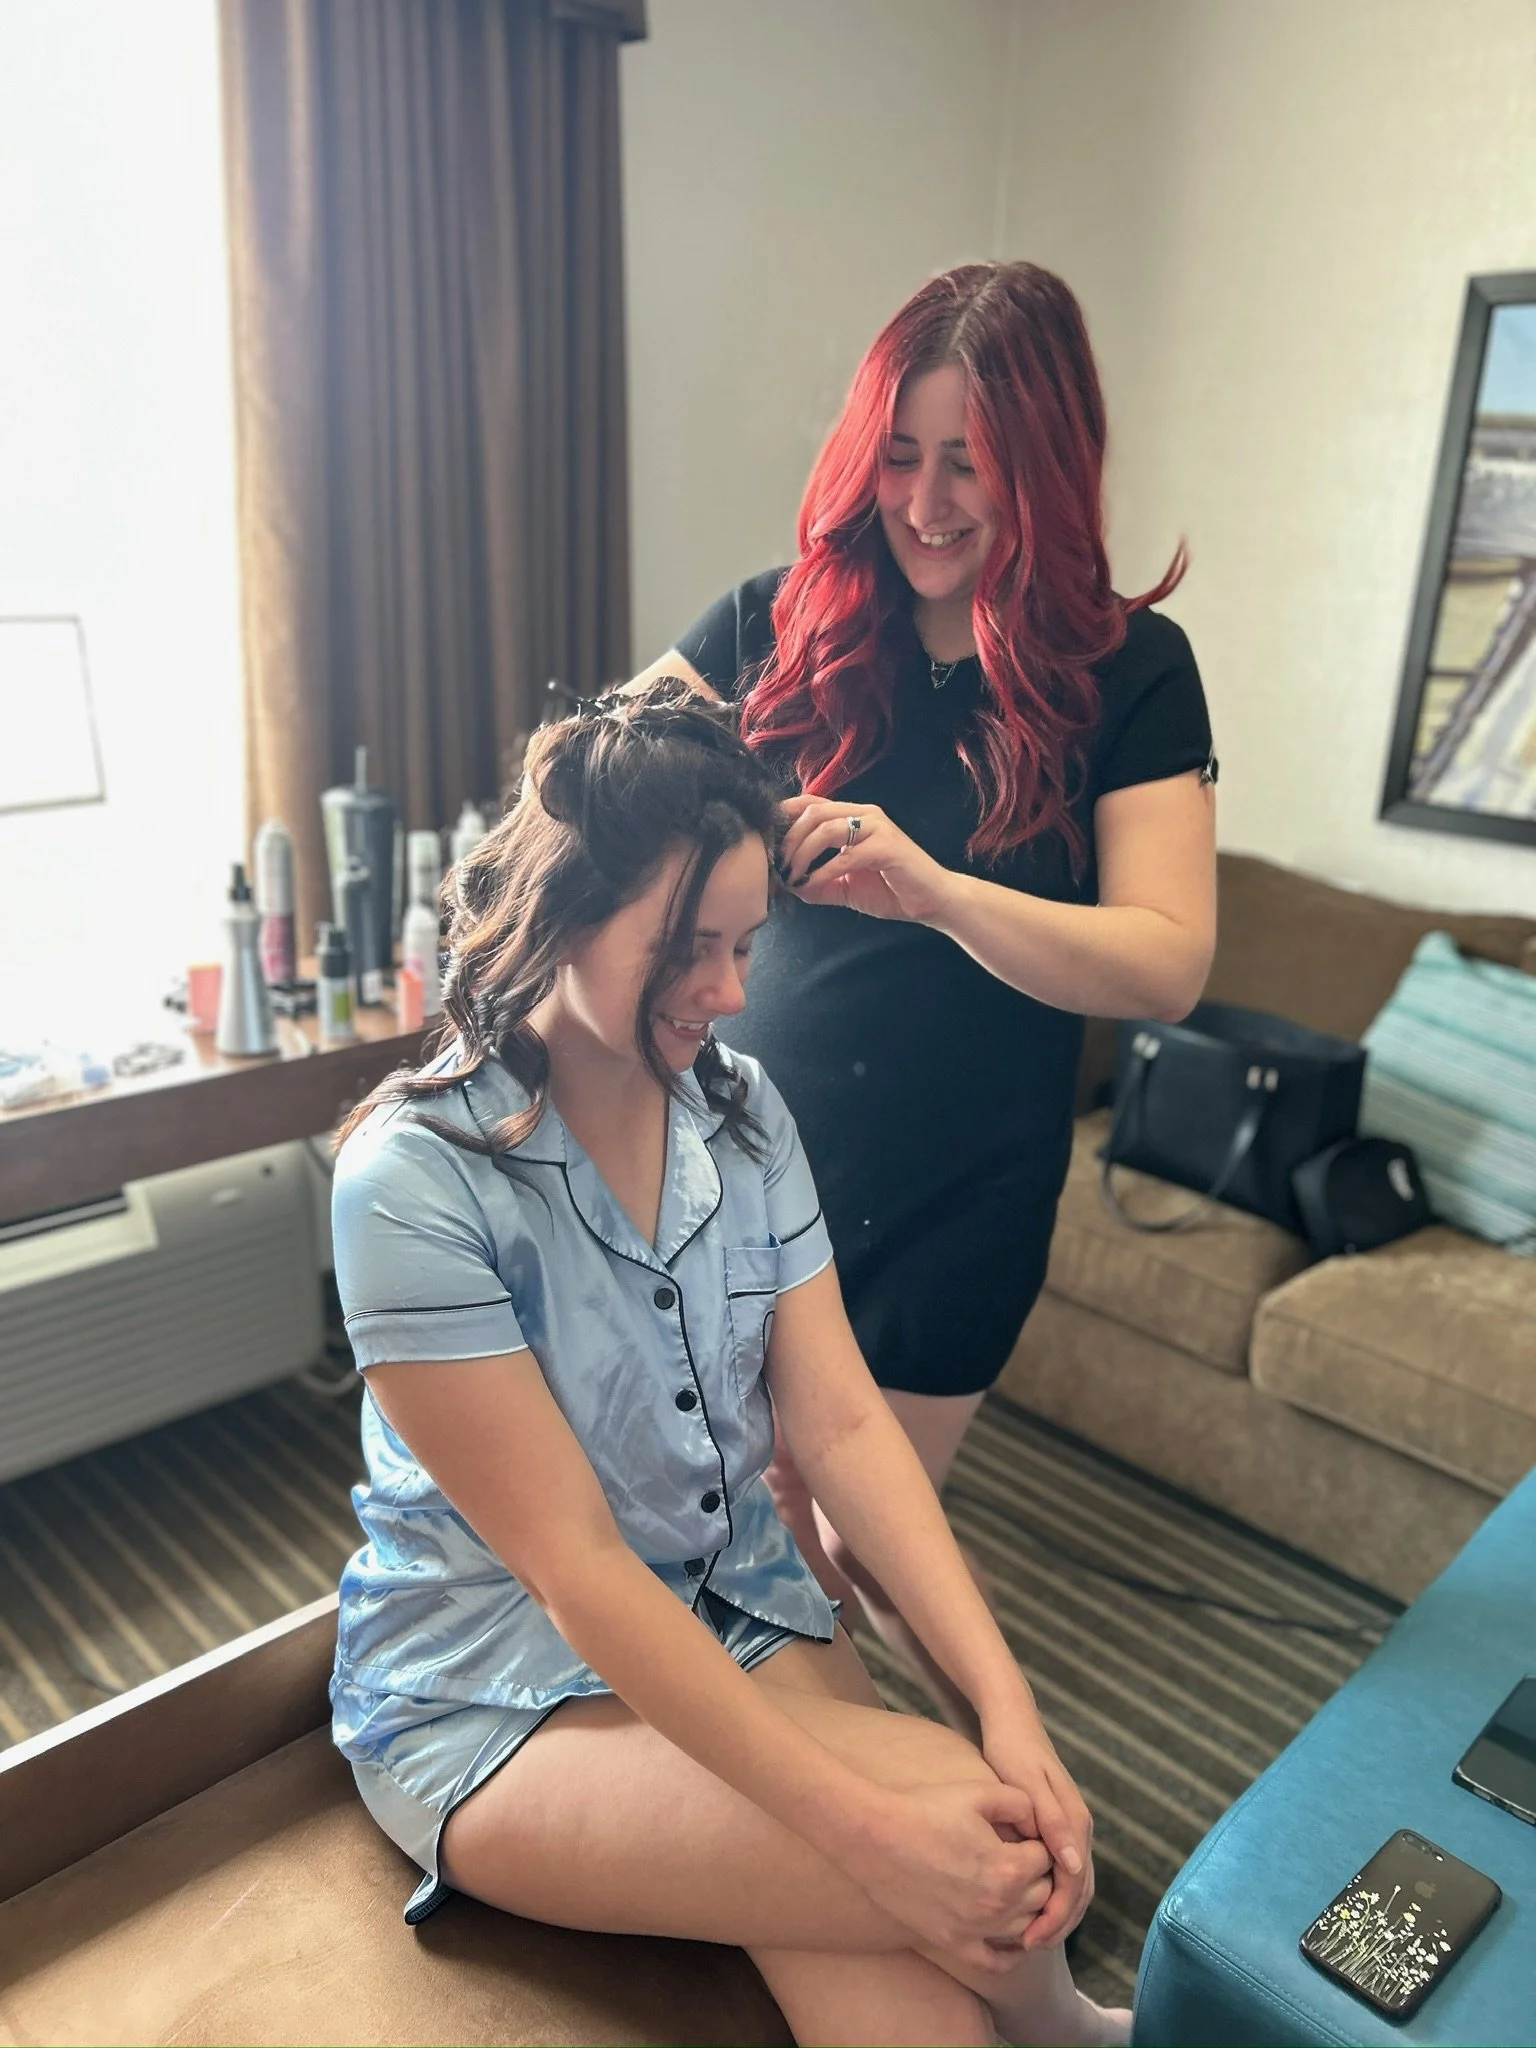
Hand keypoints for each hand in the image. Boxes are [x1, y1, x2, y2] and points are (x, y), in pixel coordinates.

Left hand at [779, 796, 960, 924]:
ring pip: (826, 828)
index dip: (785, 818)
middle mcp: (865, 814)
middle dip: (789, 840)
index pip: (811, 803)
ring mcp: (878, 828)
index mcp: (854, 817)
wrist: (932, 901)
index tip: (767, 842)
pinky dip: (823, 871)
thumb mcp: (845, 886)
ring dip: (802, 853)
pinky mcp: (887, 847)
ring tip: (792, 875)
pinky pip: (846, 855)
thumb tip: (788, 885)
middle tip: (777, 865)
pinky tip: (813, 884)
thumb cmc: (892, 890)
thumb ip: (817, 882)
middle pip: (813, 812)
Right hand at [838, 1780, 1055, 1974]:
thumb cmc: (925, 1809)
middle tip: (1019, 1855)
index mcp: (1009, 1868)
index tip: (1022, 1832)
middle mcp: (999, 1906)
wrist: (874, 1836)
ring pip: (1026, 1928)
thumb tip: (1038, 1819)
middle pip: (1042, 1895)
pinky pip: (997, 1961)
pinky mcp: (954, 1943)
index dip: (1038, 1841)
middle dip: (1037, 1874)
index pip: (1047, 1859)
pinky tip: (1013, 1938)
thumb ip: (1020, 1803)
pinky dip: (1012, 1953)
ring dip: (1028, 1907)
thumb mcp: (978, 1792)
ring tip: (1014, 1886)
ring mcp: (976, 1930)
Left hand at [980, 1708, 1094, 1948]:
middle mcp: (1079, 1827)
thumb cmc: (1012, 1750)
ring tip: (1030, 1935)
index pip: (1074, 1886)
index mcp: (1075, 1823)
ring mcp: (1071, 1826)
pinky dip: (1054, 1893)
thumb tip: (1073, 1867)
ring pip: (1075, 1883)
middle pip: (1080, 1890)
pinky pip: (1065, 1869)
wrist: (1011, 1718)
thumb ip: (1053, 1823)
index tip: (1029, 1941)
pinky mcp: (1058, 1823)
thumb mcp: (1028, 1786)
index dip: (1055, 1918)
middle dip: (1059, 1923)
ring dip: (1058, 1913)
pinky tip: (1030, 1903)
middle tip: (1028, 1947)